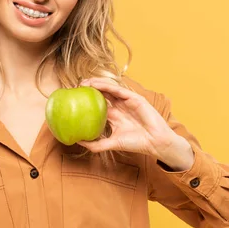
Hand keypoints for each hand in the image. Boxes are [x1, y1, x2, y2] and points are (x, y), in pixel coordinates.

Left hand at [77, 77, 193, 170]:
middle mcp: (120, 106)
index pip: (98, 103)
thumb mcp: (112, 143)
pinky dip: (107, 86)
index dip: (86, 99)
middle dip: (89, 88)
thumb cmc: (136, 143)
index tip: (73, 98)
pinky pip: (118, 89)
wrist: (154, 143)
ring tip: (84, 83)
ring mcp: (127, 101)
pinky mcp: (134, 98)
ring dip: (96, 83)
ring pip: (109, 88)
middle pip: (102, 93)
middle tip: (76, 87)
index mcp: (114, 115)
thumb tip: (77, 142)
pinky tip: (97, 84)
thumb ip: (96, 144)